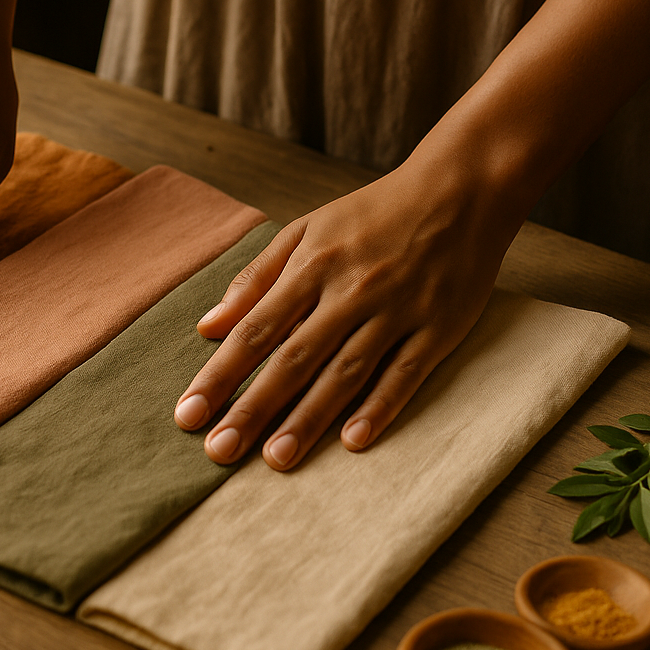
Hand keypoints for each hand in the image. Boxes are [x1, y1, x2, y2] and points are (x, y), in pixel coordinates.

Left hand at [173, 157, 522, 469]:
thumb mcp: (307, 231)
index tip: (189, 414)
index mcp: (311, 266)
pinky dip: (380, 406)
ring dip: (309, 418)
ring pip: (345, 372)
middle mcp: (349, 290)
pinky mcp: (438, 327)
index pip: (254, 330)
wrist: (460, 190)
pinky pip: (405, 373)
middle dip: (252, 407)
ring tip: (276, 459)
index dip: (219, 375)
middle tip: (219, 451)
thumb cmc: (374, 214)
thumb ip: (256, 279)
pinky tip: (353, 441)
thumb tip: (208, 327)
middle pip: (293, 358)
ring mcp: (396, 310)